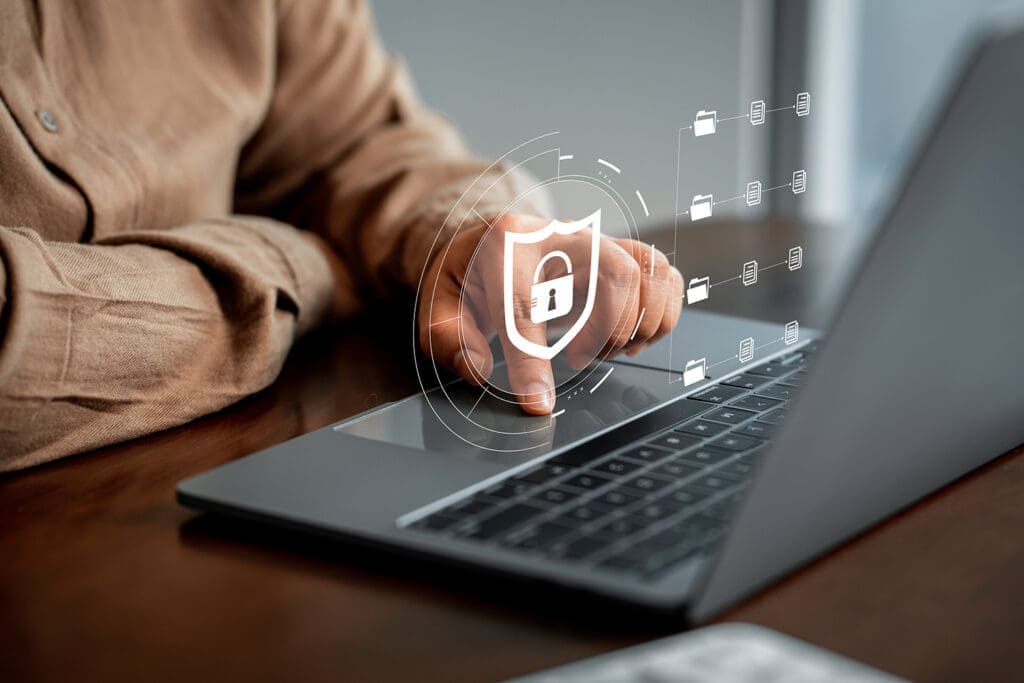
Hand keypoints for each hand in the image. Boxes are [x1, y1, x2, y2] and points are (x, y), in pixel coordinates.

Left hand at [418, 214, 682, 414]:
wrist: (489, 242)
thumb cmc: (467, 276)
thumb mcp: (438, 302)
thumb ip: (448, 335)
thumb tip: (477, 368)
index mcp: (506, 244)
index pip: (525, 304)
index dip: (533, 361)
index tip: (539, 403)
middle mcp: (561, 234)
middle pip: (614, 272)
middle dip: (607, 329)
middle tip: (578, 358)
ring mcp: (597, 241)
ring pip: (648, 269)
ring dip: (638, 323)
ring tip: (603, 348)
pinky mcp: (621, 255)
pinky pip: (664, 276)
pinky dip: (660, 315)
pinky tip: (628, 338)